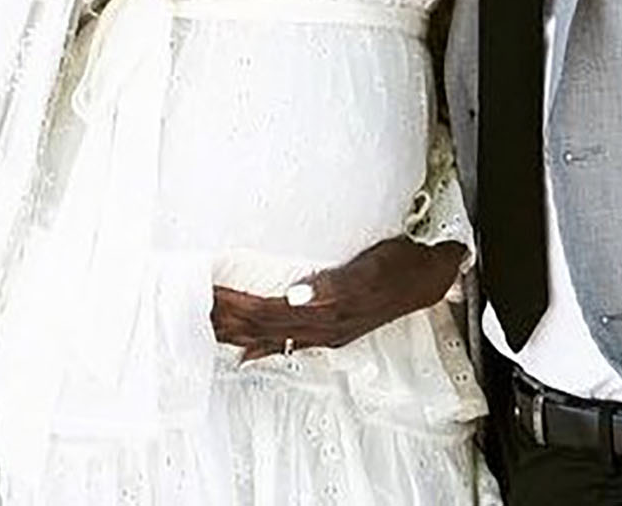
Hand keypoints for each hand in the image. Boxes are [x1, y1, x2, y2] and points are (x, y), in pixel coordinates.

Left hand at [211, 236, 466, 362]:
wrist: (429, 277)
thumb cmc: (399, 266)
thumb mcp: (370, 268)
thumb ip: (334, 283)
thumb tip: (295, 295)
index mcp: (325, 312)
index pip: (266, 312)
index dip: (234, 305)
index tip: (205, 292)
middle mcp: (321, 328)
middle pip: (261, 328)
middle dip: (226, 320)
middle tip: (193, 308)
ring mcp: (325, 332)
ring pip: (269, 336)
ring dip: (237, 332)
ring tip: (208, 325)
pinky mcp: (331, 328)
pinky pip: (286, 343)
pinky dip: (261, 349)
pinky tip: (245, 354)